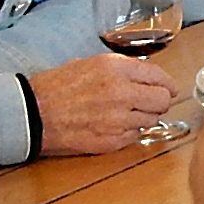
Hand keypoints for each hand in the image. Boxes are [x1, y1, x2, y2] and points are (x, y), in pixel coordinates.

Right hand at [29, 53, 176, 155]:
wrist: (34, 112)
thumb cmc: (56, 87)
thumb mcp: (90, 63)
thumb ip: (120, 69)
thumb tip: (144, 75)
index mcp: (116, 68)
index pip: (159, 76)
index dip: (167, 84)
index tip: (169, 88)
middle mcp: (122, 92)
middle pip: (162, 100)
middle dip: (160, 101)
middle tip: (152, 102)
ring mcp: (119, 119)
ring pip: (151, 120)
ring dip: (144, 117)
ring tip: (126, 113)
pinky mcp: (112, 140)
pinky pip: (135, 136)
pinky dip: (130, 131)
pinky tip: (115, 125)